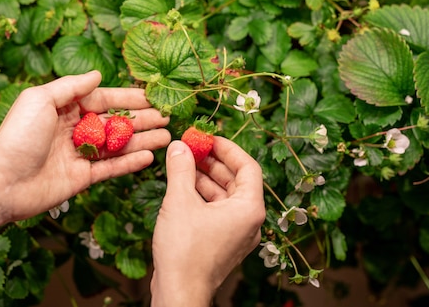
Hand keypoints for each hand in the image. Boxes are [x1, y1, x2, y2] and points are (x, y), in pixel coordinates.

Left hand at [0, 70, 170, 221]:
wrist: (1, 181)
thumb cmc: (18, 136)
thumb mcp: (40, 99)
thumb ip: (71, 86)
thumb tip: (98, 74)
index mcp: (64, 108)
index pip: (104, 99)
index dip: (128, 98)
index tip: (152, 97)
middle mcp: (74, 129)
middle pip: (115, 122)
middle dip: (141, 119)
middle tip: (167, 116)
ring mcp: (79, 154)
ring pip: (117, 145)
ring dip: (142, 140)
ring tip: (166, 136)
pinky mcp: (82, 178)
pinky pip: (110, 168)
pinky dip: (129, 163)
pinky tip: (149, 157)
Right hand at [151, 137, 265, 305]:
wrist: (179, 292)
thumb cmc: (185, 250)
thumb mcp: (180, 201)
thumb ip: (181, 169)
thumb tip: (179, 146)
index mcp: (249, 208)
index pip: (248, 166)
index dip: (228, 148)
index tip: (208, 137)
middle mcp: (248, 220)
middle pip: (236, 180)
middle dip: (213, 161)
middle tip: (192, 146)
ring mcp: (236, 233)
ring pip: (224, 195)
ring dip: (205, 177)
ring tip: (182, 163)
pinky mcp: (222, 242)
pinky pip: (217, 210)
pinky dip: (202, 196)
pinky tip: (182, 186)